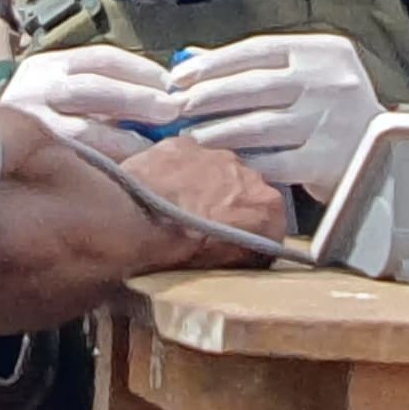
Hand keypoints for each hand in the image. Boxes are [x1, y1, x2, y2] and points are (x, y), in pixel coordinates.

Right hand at [0, 46, 181, 161]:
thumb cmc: (38, 119)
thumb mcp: (60, 90)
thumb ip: (100, 90)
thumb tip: (159, 94)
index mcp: (47, 66)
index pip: (100, 58)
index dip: (140, 69)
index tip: (169, 82)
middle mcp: (34, 89)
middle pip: (92, 88)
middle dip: (136, 98)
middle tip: (170, 109)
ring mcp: (28, 125)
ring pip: (80, 129)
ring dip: (122, 135)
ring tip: (151, 142)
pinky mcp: (29, 158)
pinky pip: (73, 159)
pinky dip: (103, 161)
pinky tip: (126, 166)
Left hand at [120, 137, 292, 266]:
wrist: (136, 218)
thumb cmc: (182, 250)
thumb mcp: (222, 266)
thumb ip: (243, 253)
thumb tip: (245, 253)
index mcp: (268, 206)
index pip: (272, 223)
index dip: (255, 236)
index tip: (237, 247)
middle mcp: (250, 173)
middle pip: (246, 192)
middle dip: (232, 206)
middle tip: (206, 228)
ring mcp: (217, 154)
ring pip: (218, 171)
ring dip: (206, 186)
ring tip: (181, 208)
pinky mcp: (184, 143)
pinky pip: (188, 159)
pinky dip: (180, 172)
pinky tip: (162, 189)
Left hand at [169, 33, 384, 198]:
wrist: (387, 154)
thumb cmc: (336, 110)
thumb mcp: (310, 75)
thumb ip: (260, 65)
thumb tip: (195, 58)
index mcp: (325, 51)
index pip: (258, 49)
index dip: (213, 63)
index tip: (179, 76)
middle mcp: (330, 81)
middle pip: (253, 86)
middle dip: (208, 97)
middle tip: (177, 107)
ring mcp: (330, 121)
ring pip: (257, 125)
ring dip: (217, 132)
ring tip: (191, 136)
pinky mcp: (327, 160)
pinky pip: (273, 162)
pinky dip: (245, 162)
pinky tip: (226, 162)